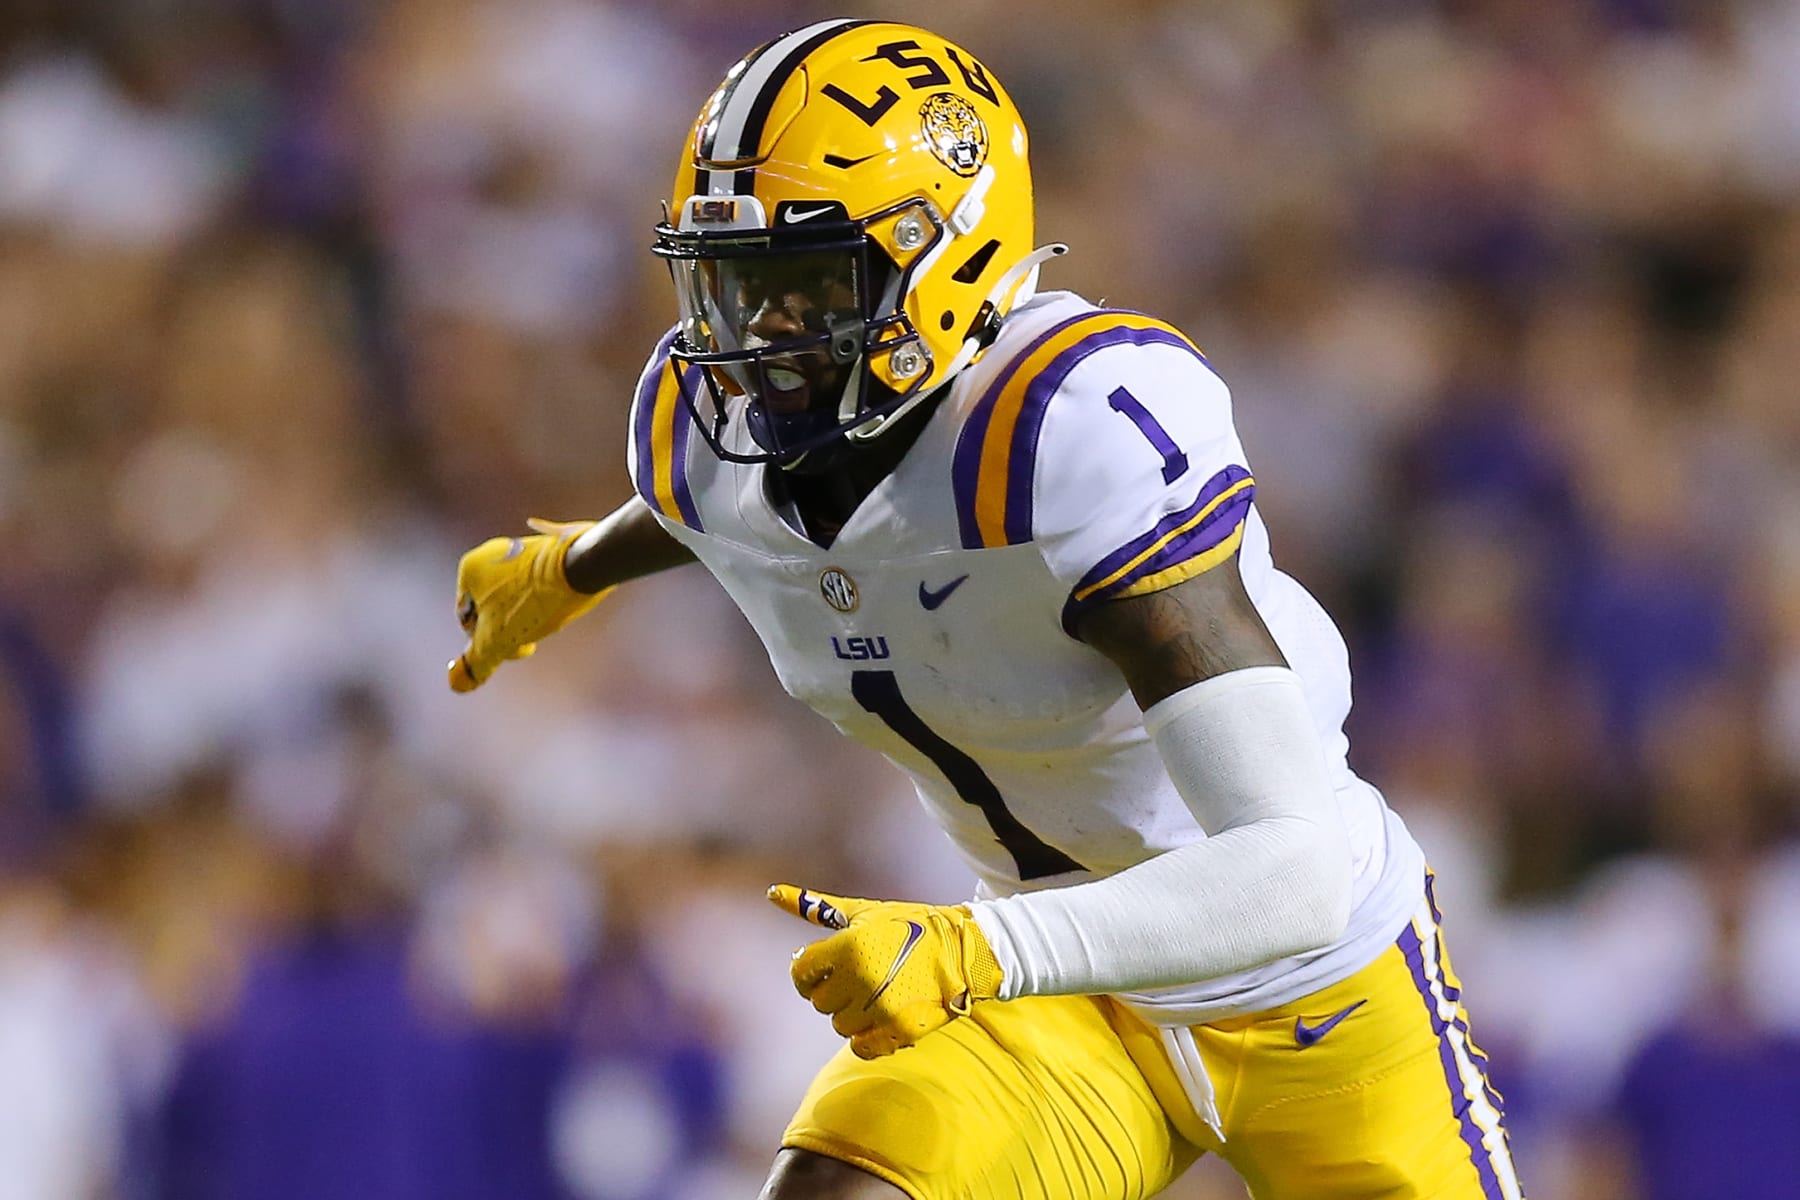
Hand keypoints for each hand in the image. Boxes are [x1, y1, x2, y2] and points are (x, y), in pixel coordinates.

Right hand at [448, 518, 609, 691]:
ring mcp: (521, 550)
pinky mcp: (548, 553)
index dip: (484, 642)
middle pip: (493, 609)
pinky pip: (538, 586)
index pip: (467, 620)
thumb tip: (458, 683)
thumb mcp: (497, 639)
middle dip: (509, 630)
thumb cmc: (532, 600)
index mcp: (471, 568)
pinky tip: (559, 609)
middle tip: (529, 643)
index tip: (509, 647)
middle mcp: (493, 554)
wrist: (582, 567)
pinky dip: (544, 602)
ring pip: (516, 599)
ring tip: (547, 623)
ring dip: (528, 618)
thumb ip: (477, 661)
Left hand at [768, 883, 1004, 1058]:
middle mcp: (860, 978)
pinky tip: (882, 1016)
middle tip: (860, 979)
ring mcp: (880, 1007)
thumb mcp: (863, 912)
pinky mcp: (899, 1030)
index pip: (801, 973)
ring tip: (876, 994)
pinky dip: (867, 1037)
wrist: (964, 950)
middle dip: (834, 992)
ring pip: (839, 1025)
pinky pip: (860, 1047)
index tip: (826, 969)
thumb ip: (815, 906)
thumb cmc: (909, 926)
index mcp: (848, 946)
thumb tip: (771, 892)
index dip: (809, 972)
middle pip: (819, 1002)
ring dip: (852, 1014)